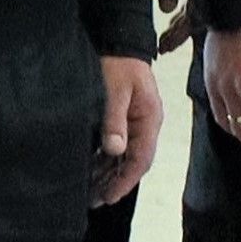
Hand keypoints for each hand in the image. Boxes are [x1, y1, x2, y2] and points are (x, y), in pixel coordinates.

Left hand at [93, 54, 162, 206]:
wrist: (119, 40)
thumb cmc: (118, 63)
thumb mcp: (115, 90)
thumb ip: (115, 120)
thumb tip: (115, 150)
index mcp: (149, 119)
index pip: (140, 159)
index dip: (125, 181)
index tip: (109, 197)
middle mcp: (145, 125)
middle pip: (132, 162)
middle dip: (114, 182)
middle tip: (95, 201)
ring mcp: (135, 122)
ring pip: (123, 156)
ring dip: (108, 173)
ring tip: (90, 191)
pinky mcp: (123, 118)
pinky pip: (116, 145)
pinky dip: (104, 159)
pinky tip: (91, 169)